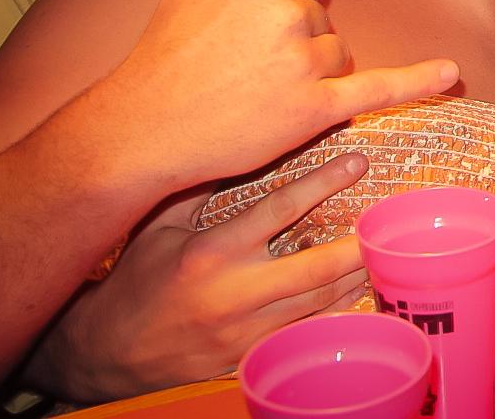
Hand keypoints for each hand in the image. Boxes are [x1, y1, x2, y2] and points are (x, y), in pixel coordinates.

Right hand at [25, 156, 371, 401]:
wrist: (105, 353)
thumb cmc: (134, 282)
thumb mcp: (158, 228)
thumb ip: (199, 188)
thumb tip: (236, 138)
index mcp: (210, 253)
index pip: (278, 210)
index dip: (323, 183)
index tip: (358, 161)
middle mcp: (232, 294)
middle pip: (313, 268)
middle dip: (358, 245)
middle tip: (390, 221)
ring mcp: (244, 332)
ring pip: (318, 305)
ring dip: (356, 278)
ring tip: (386, 252)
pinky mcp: (250, 356)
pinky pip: (306, 334)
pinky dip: (338, 314)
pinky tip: (362, 294)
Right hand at [95, 0, 458, 189]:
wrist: (142, 126)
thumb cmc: (164, 49)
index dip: (283, 9)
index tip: (244, 31)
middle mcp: (290, 12)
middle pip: (324, 22)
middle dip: (293, 45)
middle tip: (241, 67)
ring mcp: (304, 61)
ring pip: (337, 58)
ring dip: (308, 77)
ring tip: (254, 91)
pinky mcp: (315, 108)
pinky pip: (377, 88)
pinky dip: (417, 82)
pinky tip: (452, 73)